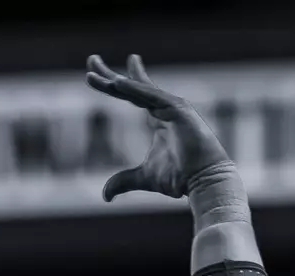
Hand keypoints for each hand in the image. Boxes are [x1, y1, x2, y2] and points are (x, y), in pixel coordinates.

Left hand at [85, 53, 240, 205]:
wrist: (204, 182)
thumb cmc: (180, 178)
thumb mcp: (143, 178)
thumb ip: (123, 181)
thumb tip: (105, 195)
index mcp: (158, 119)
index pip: (132, 96)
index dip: (115, 84)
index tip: (98, 74)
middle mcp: (164, 108)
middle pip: (132, 86)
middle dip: (110, 74)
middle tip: (91, 60)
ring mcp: (172, 106)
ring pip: (138, 89)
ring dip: (116, 80)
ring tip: (93, 70)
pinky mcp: (179, 109)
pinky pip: (151, 96)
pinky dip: (134, 89)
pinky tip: (116, 83)